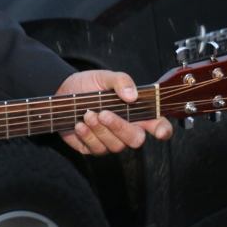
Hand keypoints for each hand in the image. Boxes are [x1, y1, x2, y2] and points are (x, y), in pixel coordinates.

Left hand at [56, 69, 172, 154]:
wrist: (63, 91)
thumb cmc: (88, 85)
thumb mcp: (104, 77)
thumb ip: (121, 81)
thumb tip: (132, 95)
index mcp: (136, 112)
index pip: (157, 124)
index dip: (163, 129)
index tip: (159, 130)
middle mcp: (126, 129)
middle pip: (135, 139)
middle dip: (119, 127)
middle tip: (103, 113)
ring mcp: (110, 140)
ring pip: (115, 145)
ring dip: (100, 129)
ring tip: (87, 114)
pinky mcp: (93, 147)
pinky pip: (96, 149)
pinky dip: (87, 136)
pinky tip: (79, 125)